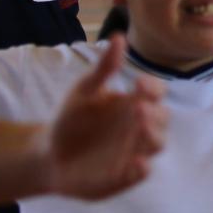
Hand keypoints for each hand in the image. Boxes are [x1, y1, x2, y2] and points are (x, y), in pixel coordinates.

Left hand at [42, 36, 168, 201]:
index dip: (153, 88)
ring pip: (157, 144)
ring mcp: (134, 151)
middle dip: (155, 113)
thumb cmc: (70, 119)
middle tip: (138, 109)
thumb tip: (118, 37)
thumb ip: (104, 69)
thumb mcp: (83, 91)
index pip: (157, 92)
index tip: (138, 84)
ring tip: (139, 128)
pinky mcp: (125, 176)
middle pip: (163, 118)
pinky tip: (136, 163)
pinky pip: (141, 172)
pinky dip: (142, 169)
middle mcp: (139, 127)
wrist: (49, 155)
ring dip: (152, 136)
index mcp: (133, 103)